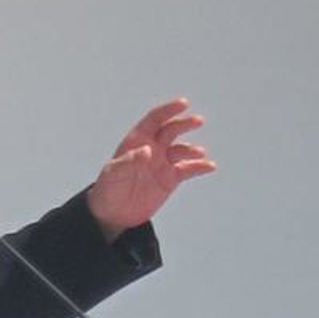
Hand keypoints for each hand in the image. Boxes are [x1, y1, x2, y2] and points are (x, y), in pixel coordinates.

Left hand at [85, 99, 214, 238]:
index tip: (183, 104)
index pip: (154, 120)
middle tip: (198, 121)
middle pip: (171, 130)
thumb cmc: (109, 189)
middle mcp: (152, 148)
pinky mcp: (170, 179)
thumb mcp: (114, 174)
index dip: (168, 110)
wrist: (114, 214)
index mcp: (137, 141)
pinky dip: (199, 167)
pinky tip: (209, 166)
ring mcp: (162, 163)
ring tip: (199, 153)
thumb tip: (148, 151)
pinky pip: (188, 169)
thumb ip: (130, 161)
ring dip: (192, 149)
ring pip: (181, 150)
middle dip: (184, 124)